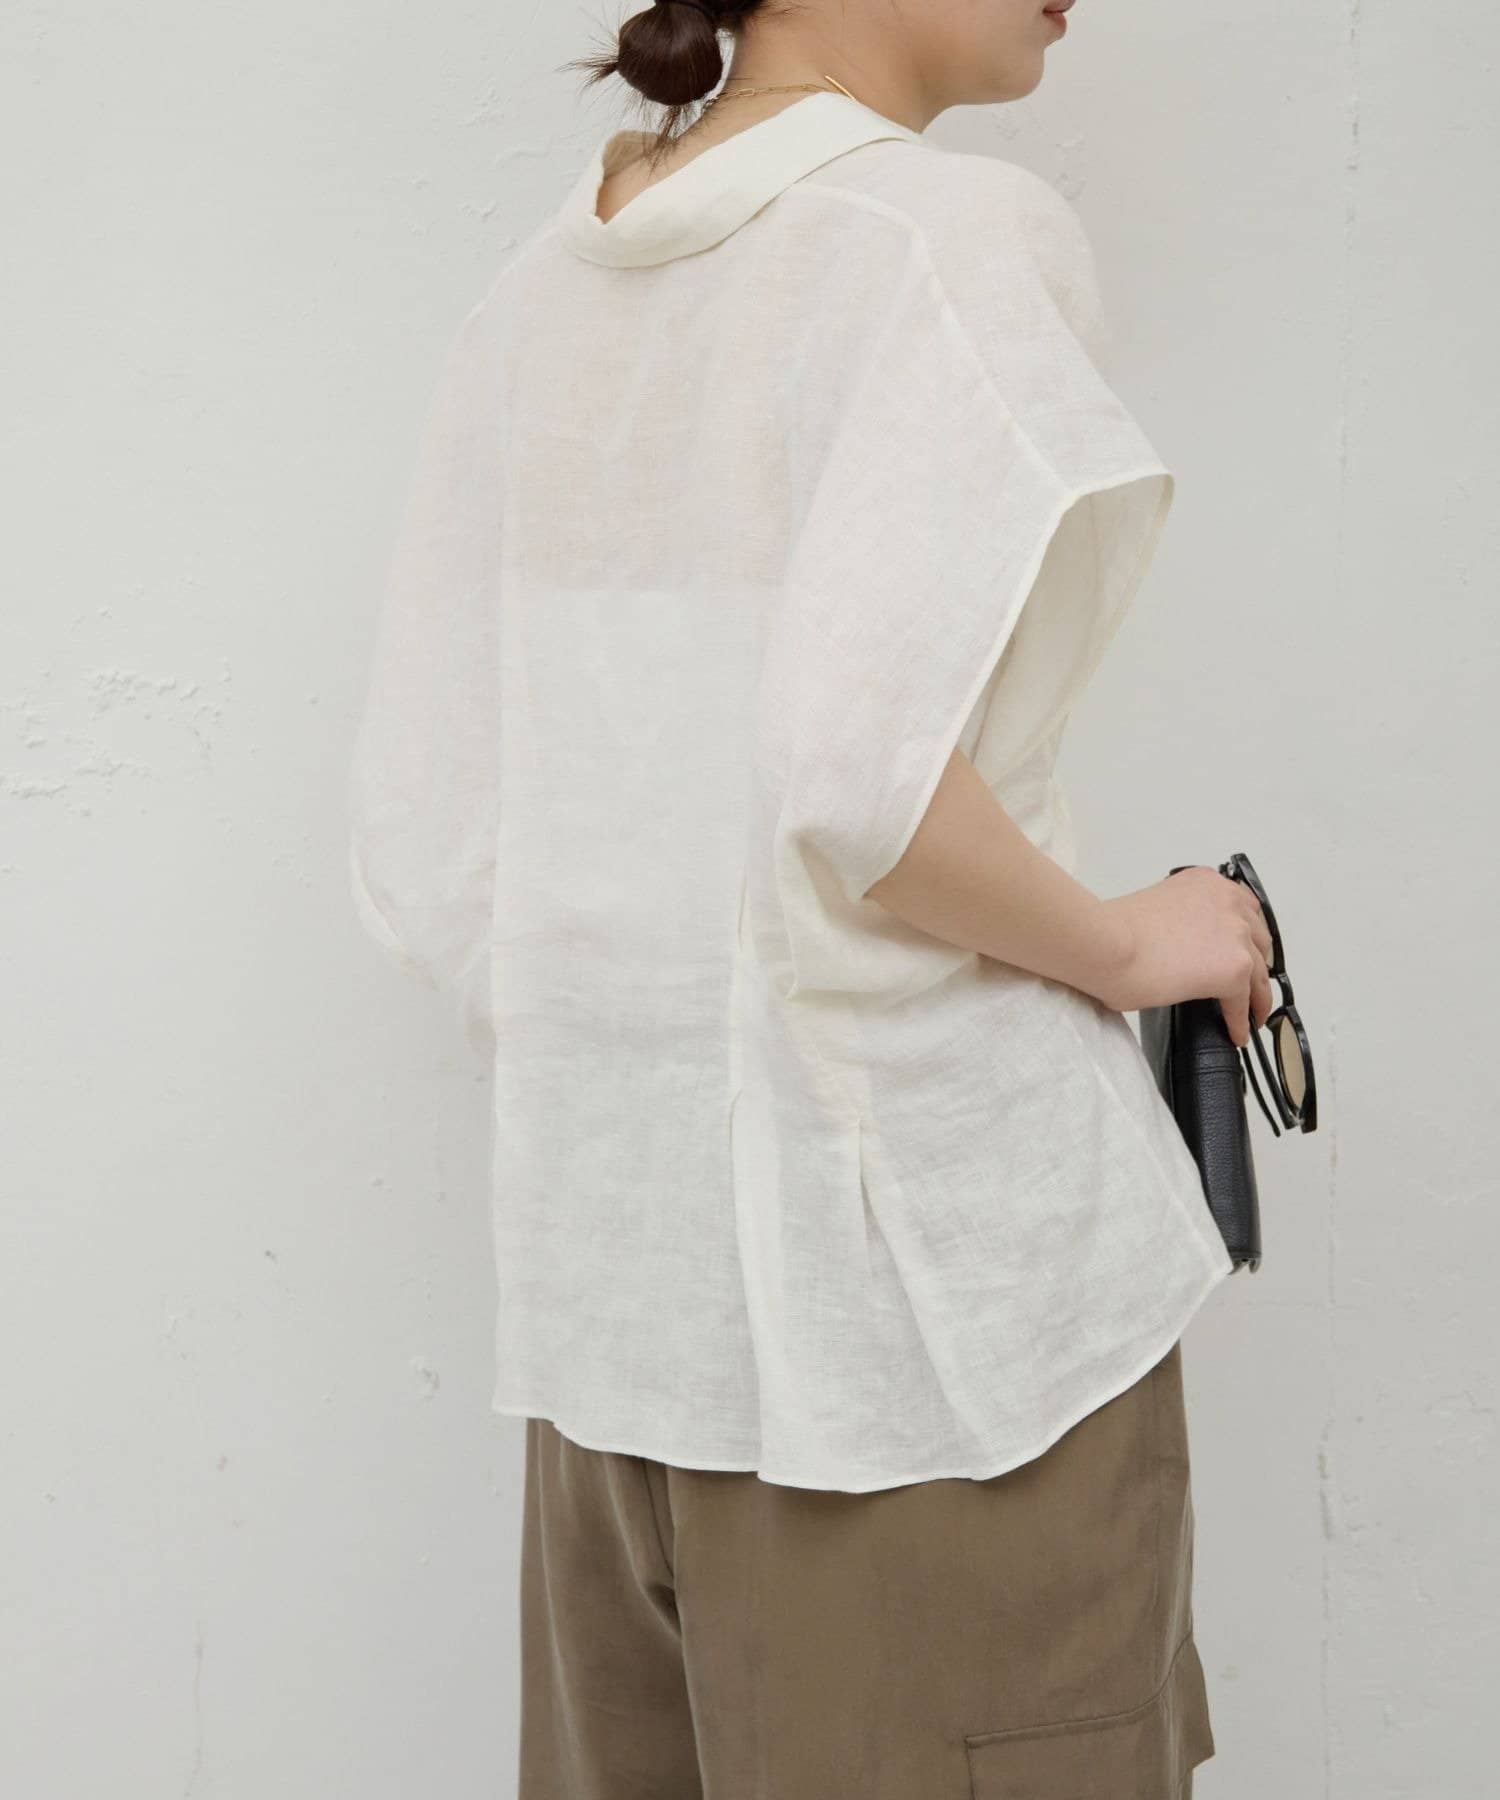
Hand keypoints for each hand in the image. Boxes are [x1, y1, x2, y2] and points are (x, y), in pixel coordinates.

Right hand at [1098, 866, 1274, 1046]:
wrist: (1108, 945)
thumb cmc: (1112, 932)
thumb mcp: (1156, 912)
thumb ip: (1181, 924)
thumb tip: (1180, 954)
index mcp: (1205, 883)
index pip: (1241, 909)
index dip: (1244, 936)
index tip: (1240, 953)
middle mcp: (1227, 902)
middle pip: (1258, 940)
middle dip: (1256, 963)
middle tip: (1249, 985)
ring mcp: (1235, 935)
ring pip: (1259, 974)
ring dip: (1257, 996)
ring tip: (1252, 1015)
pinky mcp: (1233, 969)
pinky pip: (1244, 1001)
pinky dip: (1240, 1020)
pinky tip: (1235, 1033)